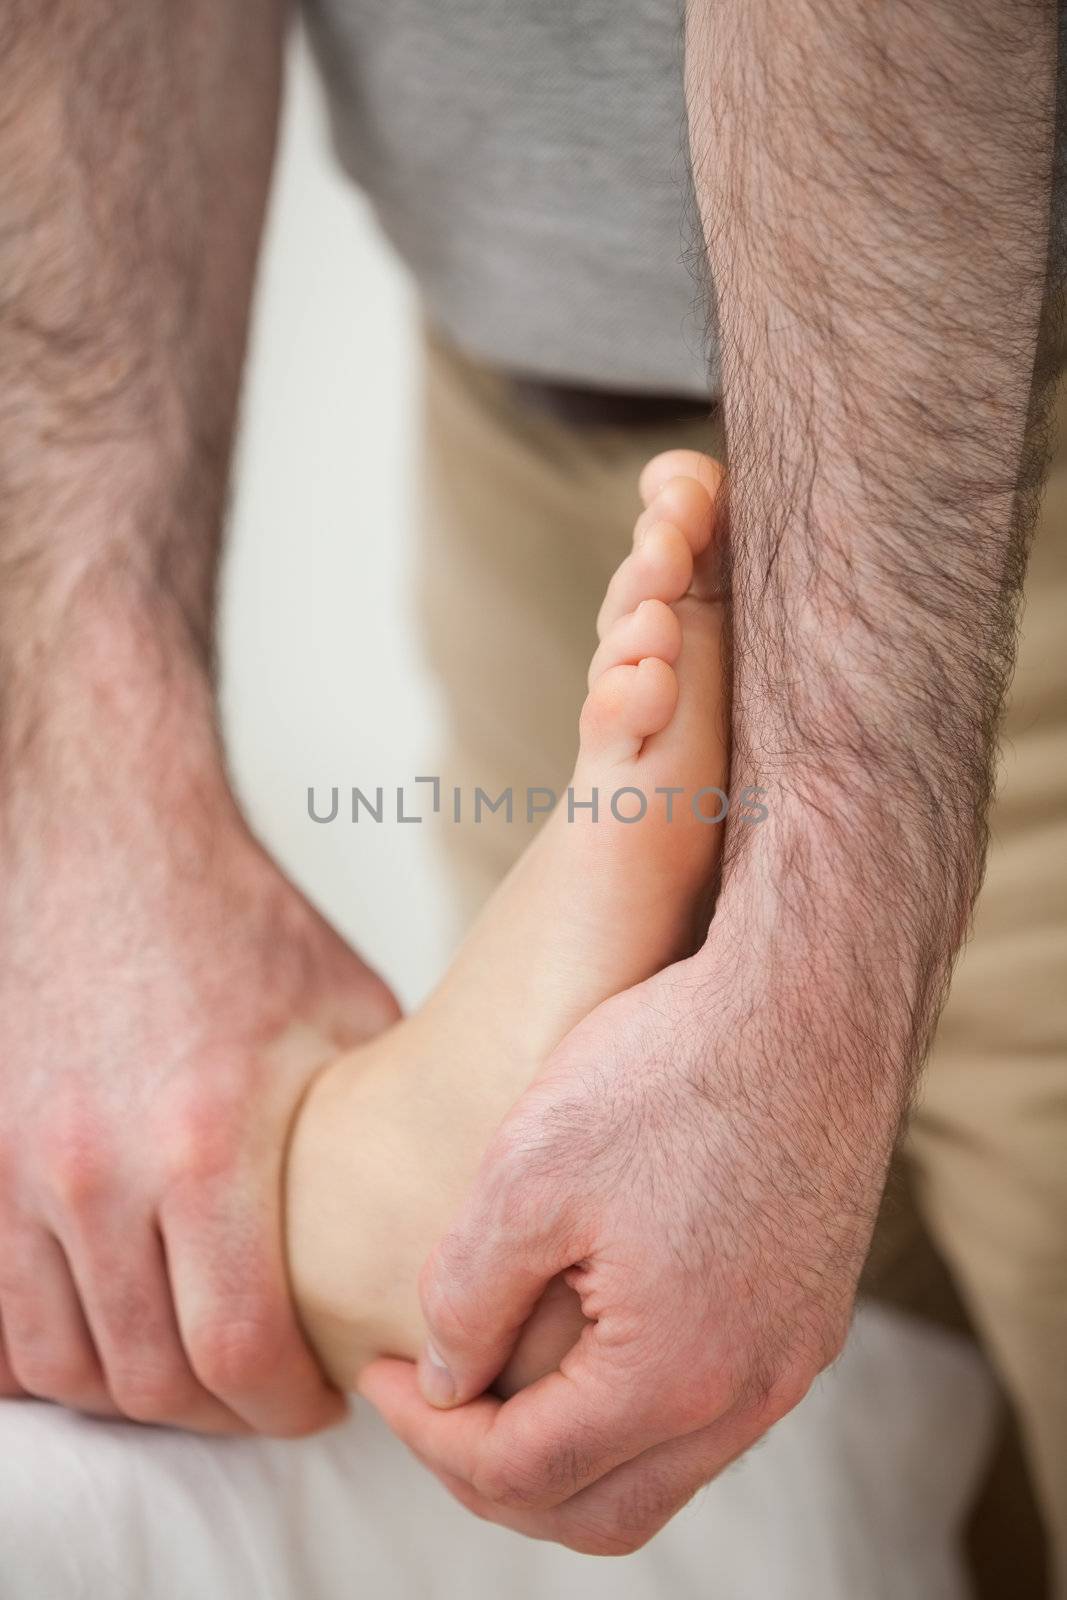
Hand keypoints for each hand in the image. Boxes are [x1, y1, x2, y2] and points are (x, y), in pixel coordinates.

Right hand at [0, 736, 397, 1435]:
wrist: (110, 840)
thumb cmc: (237, 924)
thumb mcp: (345, 1015)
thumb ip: (377, 1127)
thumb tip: (432, 1208)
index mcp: (205, 1142)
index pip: (237, 1350)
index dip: (284, 1405)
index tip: (316, 1401)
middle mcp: (98, 1171)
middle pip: (146, 1377)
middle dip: (218, 1414)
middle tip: (261, 1398)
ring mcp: (18, 1166)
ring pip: (60, 1359)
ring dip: (129, 1393)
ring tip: (188, 1375)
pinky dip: (42, 1349)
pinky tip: (102, 1335)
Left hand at [359, 948, 891, 1553]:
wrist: (812, 995)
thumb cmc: (671, 1069)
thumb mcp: (528, 1175)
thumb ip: (468, 1298)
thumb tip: (446, 1378)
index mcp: (675, 1377)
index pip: (524, 1473)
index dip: (429, 1438)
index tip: (379, 1375)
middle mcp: (748, 1394)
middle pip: (600, 1511)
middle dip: (493, 1475)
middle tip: (431, 1404)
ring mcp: (791, 1357)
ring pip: (661, 1471)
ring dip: (567, 1451)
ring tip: (499, 1377)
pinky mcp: (809, 1311)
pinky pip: (710, 1410)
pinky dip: (630, 1407)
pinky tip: (588, 1333)